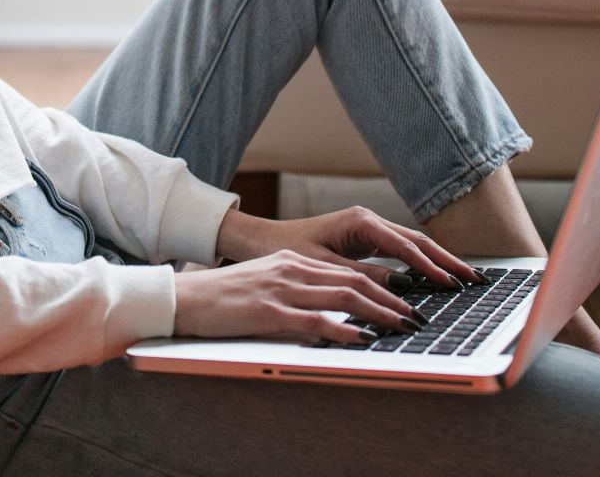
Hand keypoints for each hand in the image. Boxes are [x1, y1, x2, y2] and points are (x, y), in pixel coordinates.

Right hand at [172, 248, 430, 342]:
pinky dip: (343, 328)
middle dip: (390, 300)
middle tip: (416, 317)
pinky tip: (362, 337)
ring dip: (378, 313)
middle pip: (353, 281)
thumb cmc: (221, 297)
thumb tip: (329, 310)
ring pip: (342, 297)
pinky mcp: (268, 311)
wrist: (184, 298)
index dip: (381, 286)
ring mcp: (281, 289)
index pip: (347, 272)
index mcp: (292, 261)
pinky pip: (315, 319)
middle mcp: (291, 269)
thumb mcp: (264, 284)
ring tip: (401, 326)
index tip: (404, 302)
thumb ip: (295, 291)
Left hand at [216, 204, 482, 291]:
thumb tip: (401, 288)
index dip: (430, 267)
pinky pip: (401, 251)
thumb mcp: (324, 267)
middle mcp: (369, 220)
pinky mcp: (365, 239)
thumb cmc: (286, 251)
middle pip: (418, 241)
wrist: (262, 240)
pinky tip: (437, 278)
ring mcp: (369, 228)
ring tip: (465, 280)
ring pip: (412, 245)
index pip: (406, 247)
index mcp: (360, 222)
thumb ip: (362, 277)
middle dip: (447, 261)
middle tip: (475, 280)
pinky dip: (421, 264)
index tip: (452, 284)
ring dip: (438, 262)